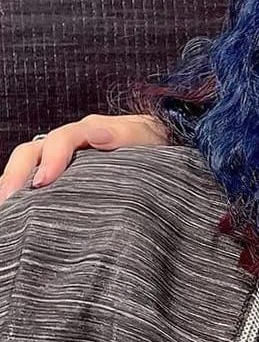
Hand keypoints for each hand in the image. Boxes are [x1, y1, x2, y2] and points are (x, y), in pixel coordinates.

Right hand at [0, 114, 166, 202]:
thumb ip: (124, 135)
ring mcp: (60, 157)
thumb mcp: (143, 136)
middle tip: (8, 199)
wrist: (159, 144)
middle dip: (16, 174)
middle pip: (32, 152)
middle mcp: (68, 142)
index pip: (61, 138)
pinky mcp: (61, 173)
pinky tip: (14, 211)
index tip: (43, 182)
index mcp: (88, 130)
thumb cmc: (150, 141)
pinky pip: (32, 178)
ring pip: (26, 165)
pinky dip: (21, 191)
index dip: (50, 157)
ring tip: (4, 207)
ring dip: (12, 182)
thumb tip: (99, 136)